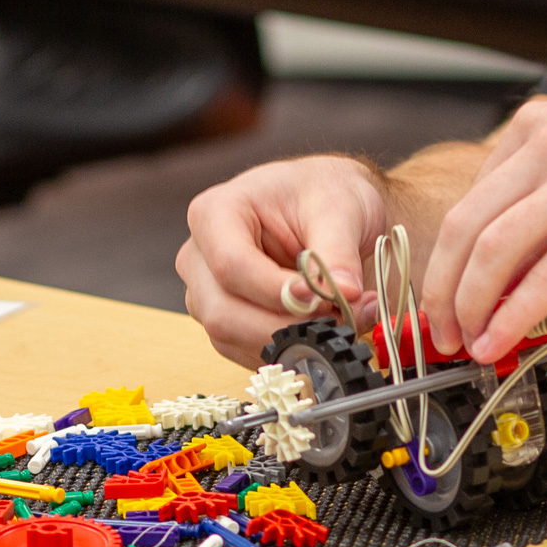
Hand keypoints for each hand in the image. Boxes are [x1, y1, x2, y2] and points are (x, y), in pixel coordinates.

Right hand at [177, 155, 392, 364]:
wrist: (329, 208)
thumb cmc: (322, 194)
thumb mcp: (339, 210)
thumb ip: (338, 253)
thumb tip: (345, 294)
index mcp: (215, 213)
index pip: (231, 265)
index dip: (276, 292)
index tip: (323, 300)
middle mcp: (199, 257)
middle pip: (223, 312)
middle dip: (285, 326)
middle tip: (343, 318)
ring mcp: (207, 294)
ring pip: (233, 339)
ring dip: (292, 342)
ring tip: (347, 320)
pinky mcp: (226, 322)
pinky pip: (248, 351)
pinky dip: (291, 350)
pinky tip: (327, 330)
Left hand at [421, 89, 546, 358]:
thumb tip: (511, 256)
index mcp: (539, 126)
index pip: (471, 199)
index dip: (448, 258)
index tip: (446, 295)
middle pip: (467, 227)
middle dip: (441, 289)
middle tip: (439, 329)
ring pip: (495, 253)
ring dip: (470, 308)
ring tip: (467, 343)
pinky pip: (546, 278)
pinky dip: (513, 317)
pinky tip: (502, 340)